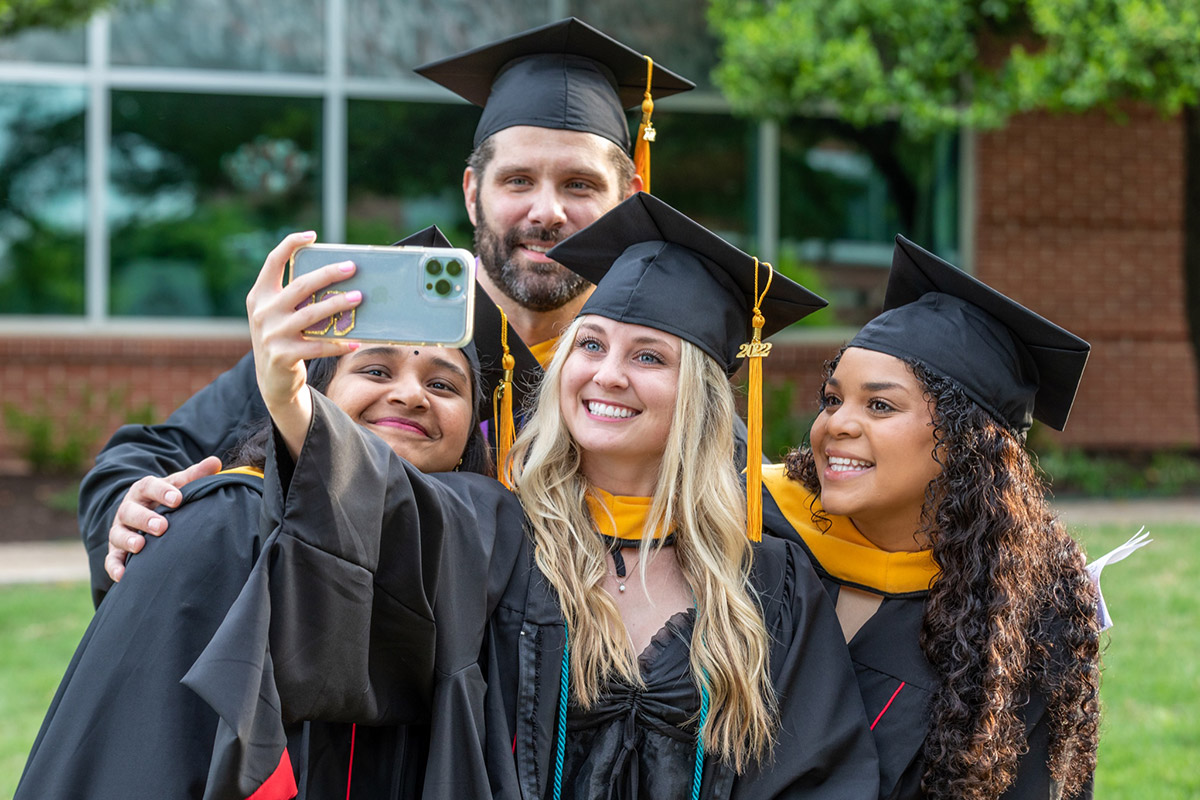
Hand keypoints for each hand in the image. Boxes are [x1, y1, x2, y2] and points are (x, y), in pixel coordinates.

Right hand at [105, 456, 222, 581]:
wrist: (144, 512)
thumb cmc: (167, 498)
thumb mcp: (178, 485)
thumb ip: (195, 475)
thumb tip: (216, 461)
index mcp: (144, 490)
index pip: (150, 486)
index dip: (162, 492)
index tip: (178, 499)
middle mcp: (128, 508)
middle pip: (131, 511)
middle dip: (145, 518)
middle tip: (162, 527)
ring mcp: (120, 529)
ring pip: (118, 534)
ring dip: (128, 540)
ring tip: (140, 546)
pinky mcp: (115, 550)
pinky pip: (111, 559)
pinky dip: (114, 566)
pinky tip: (123, 575)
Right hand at [246, 231, 361, 456]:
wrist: (272, 381)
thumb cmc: (284, 339)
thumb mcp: (278, 315)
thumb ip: (294, 297)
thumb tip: (334, 278)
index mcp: (259, 296)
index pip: (272, 262)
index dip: (291, 245)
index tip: (312, 235)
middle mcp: (263, 312)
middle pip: (300, 286)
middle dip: (328, 274)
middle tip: (352, 268)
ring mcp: (272, 334)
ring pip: (311, 314)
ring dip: (338, 305)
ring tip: (359, 298)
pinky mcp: (283, 355)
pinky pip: (318, 346)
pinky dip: (339, 344)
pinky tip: (355, 341)